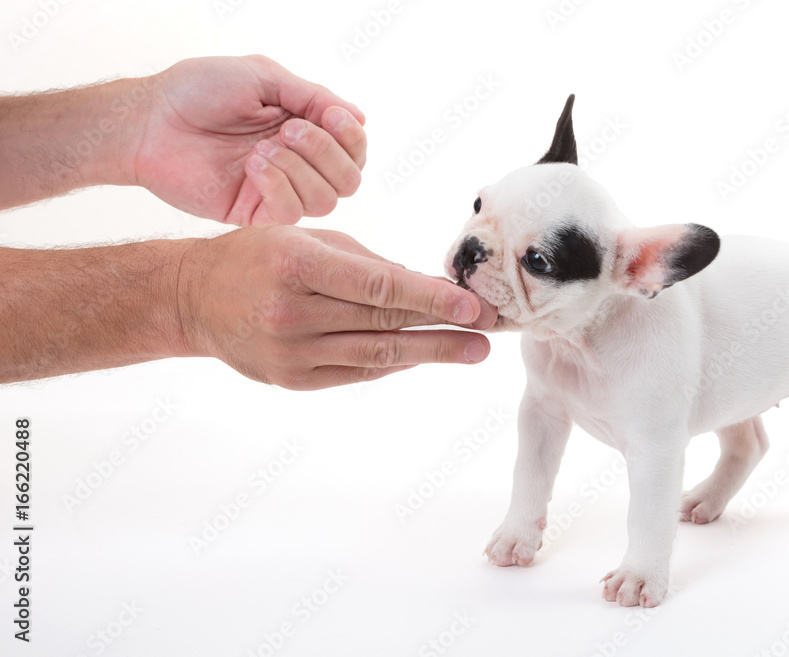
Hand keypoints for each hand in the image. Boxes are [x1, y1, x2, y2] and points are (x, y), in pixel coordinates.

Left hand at [130, 55, 365, 224]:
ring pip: (327, 201)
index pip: (354, 148)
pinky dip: (280, 187)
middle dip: (328, 153)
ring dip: (300, 169)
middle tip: (289, 131)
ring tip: (262, 148)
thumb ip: (313, 96)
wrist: (148, 120)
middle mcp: (298, 164)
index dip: (351, 137)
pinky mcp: (255, 214)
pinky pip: (292, 214)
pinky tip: (253, 167)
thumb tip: (360, 117)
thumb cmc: (198, 90)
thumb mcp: (263, 78)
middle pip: (350, 179)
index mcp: (304, 130)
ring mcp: (278, 191)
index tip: (330, 116)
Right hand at [177, 226, 497, 389]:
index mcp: (296, 265)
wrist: (194, 298)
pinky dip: (394, 364)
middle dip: (443, 327)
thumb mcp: (309, 240)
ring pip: (376, 356)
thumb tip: (429, 287)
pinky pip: (356, 373)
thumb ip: (367, 265)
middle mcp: (291, 312)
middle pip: (383, 324)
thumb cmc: (259, 256)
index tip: (472, 306)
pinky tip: (424, 356)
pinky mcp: (292, 380)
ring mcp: (291, 353)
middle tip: (489, 329)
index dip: (430, 298)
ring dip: (430, 354)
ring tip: (472, 351)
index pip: (377, 287)